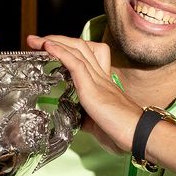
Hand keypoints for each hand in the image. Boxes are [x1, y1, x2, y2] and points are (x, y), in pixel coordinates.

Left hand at [26, 34, 139, 154]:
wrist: (138, 135)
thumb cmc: (122, 133)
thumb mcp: (98, 124)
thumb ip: (87, 118)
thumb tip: (78, 120)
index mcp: (103, 84)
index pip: (86, 56)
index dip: (68, 49)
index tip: (49, 49)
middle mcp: (101, 77)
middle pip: (80, 46)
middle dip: (57, 40)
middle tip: (37, 40)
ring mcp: (98, 80)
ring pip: (77, 50)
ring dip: (55, 41)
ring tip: (37, 40)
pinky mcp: (93, 88)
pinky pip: (76, 63)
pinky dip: (60, 52)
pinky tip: (48, 47)